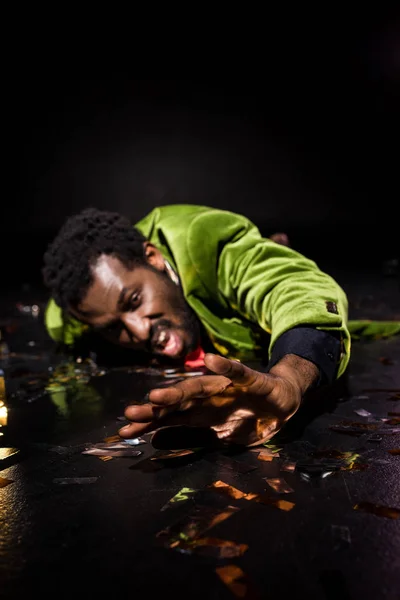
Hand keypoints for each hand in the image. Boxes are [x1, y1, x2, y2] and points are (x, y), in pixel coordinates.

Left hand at [119, 353, 317, 445]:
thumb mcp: (216, 436)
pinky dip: (225, 366)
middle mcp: (209, 396)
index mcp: (201, 411)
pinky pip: (238, 373)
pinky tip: (212, 360)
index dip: (148, 422)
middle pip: (179, 401)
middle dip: (156, 407)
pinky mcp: (251, 380)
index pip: (170, 416)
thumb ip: (187, 436)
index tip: (125, 431)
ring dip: (179, 390)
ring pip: (200, 387)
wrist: (283, 402)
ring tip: (158, 394)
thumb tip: (155, 440)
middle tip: (132, 413)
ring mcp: (228, 387)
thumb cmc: (247, 417)